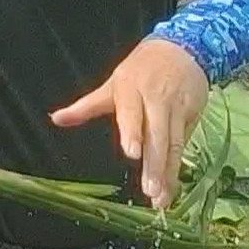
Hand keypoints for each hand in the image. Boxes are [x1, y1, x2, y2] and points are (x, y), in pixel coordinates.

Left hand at [50, 36, 207, 210]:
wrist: (182, 49)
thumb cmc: (140, 70)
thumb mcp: (112, 84)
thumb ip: (86, 106)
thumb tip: (56, 119)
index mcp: (132, 89)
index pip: (132, 112)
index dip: (133, 132)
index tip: (132, 153)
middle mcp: (156, 100)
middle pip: (156, 134)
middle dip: (155, 164)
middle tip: (151, 191)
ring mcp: (177, 109)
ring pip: (173, 144)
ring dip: (168, 173)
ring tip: (161, 199)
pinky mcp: (193, 117)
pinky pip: (183, 144)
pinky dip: (178, 167)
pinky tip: (172, 188)